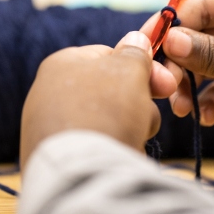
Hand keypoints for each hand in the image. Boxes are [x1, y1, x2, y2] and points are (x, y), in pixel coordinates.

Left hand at [20, 31, 177, 166]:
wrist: (78, 175)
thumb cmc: (105, 110)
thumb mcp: (129, 71)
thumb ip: (135, 53)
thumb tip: (136, 38)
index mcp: (60, 64)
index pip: (109, 55)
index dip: (141, 67)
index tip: (166, 85)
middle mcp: (48, 93)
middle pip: (110, 90)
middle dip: (137, 102)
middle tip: (146, 116)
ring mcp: (48, 128)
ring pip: (106, 120)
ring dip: (127, 127)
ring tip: (129, 139)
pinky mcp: (54, 158)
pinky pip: (93, 146)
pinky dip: (109, 150)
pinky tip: (115, 157)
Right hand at [141, 0, 213, 153]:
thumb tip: (170, 40)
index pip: (205, 6)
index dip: (175, 25)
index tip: (150, 48)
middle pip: (200, 39)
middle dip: (179, 61)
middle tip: (163, 84)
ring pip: (207, 70)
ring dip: (190, 87)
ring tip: (181, 106)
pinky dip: (209, 105)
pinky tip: (205, 117)